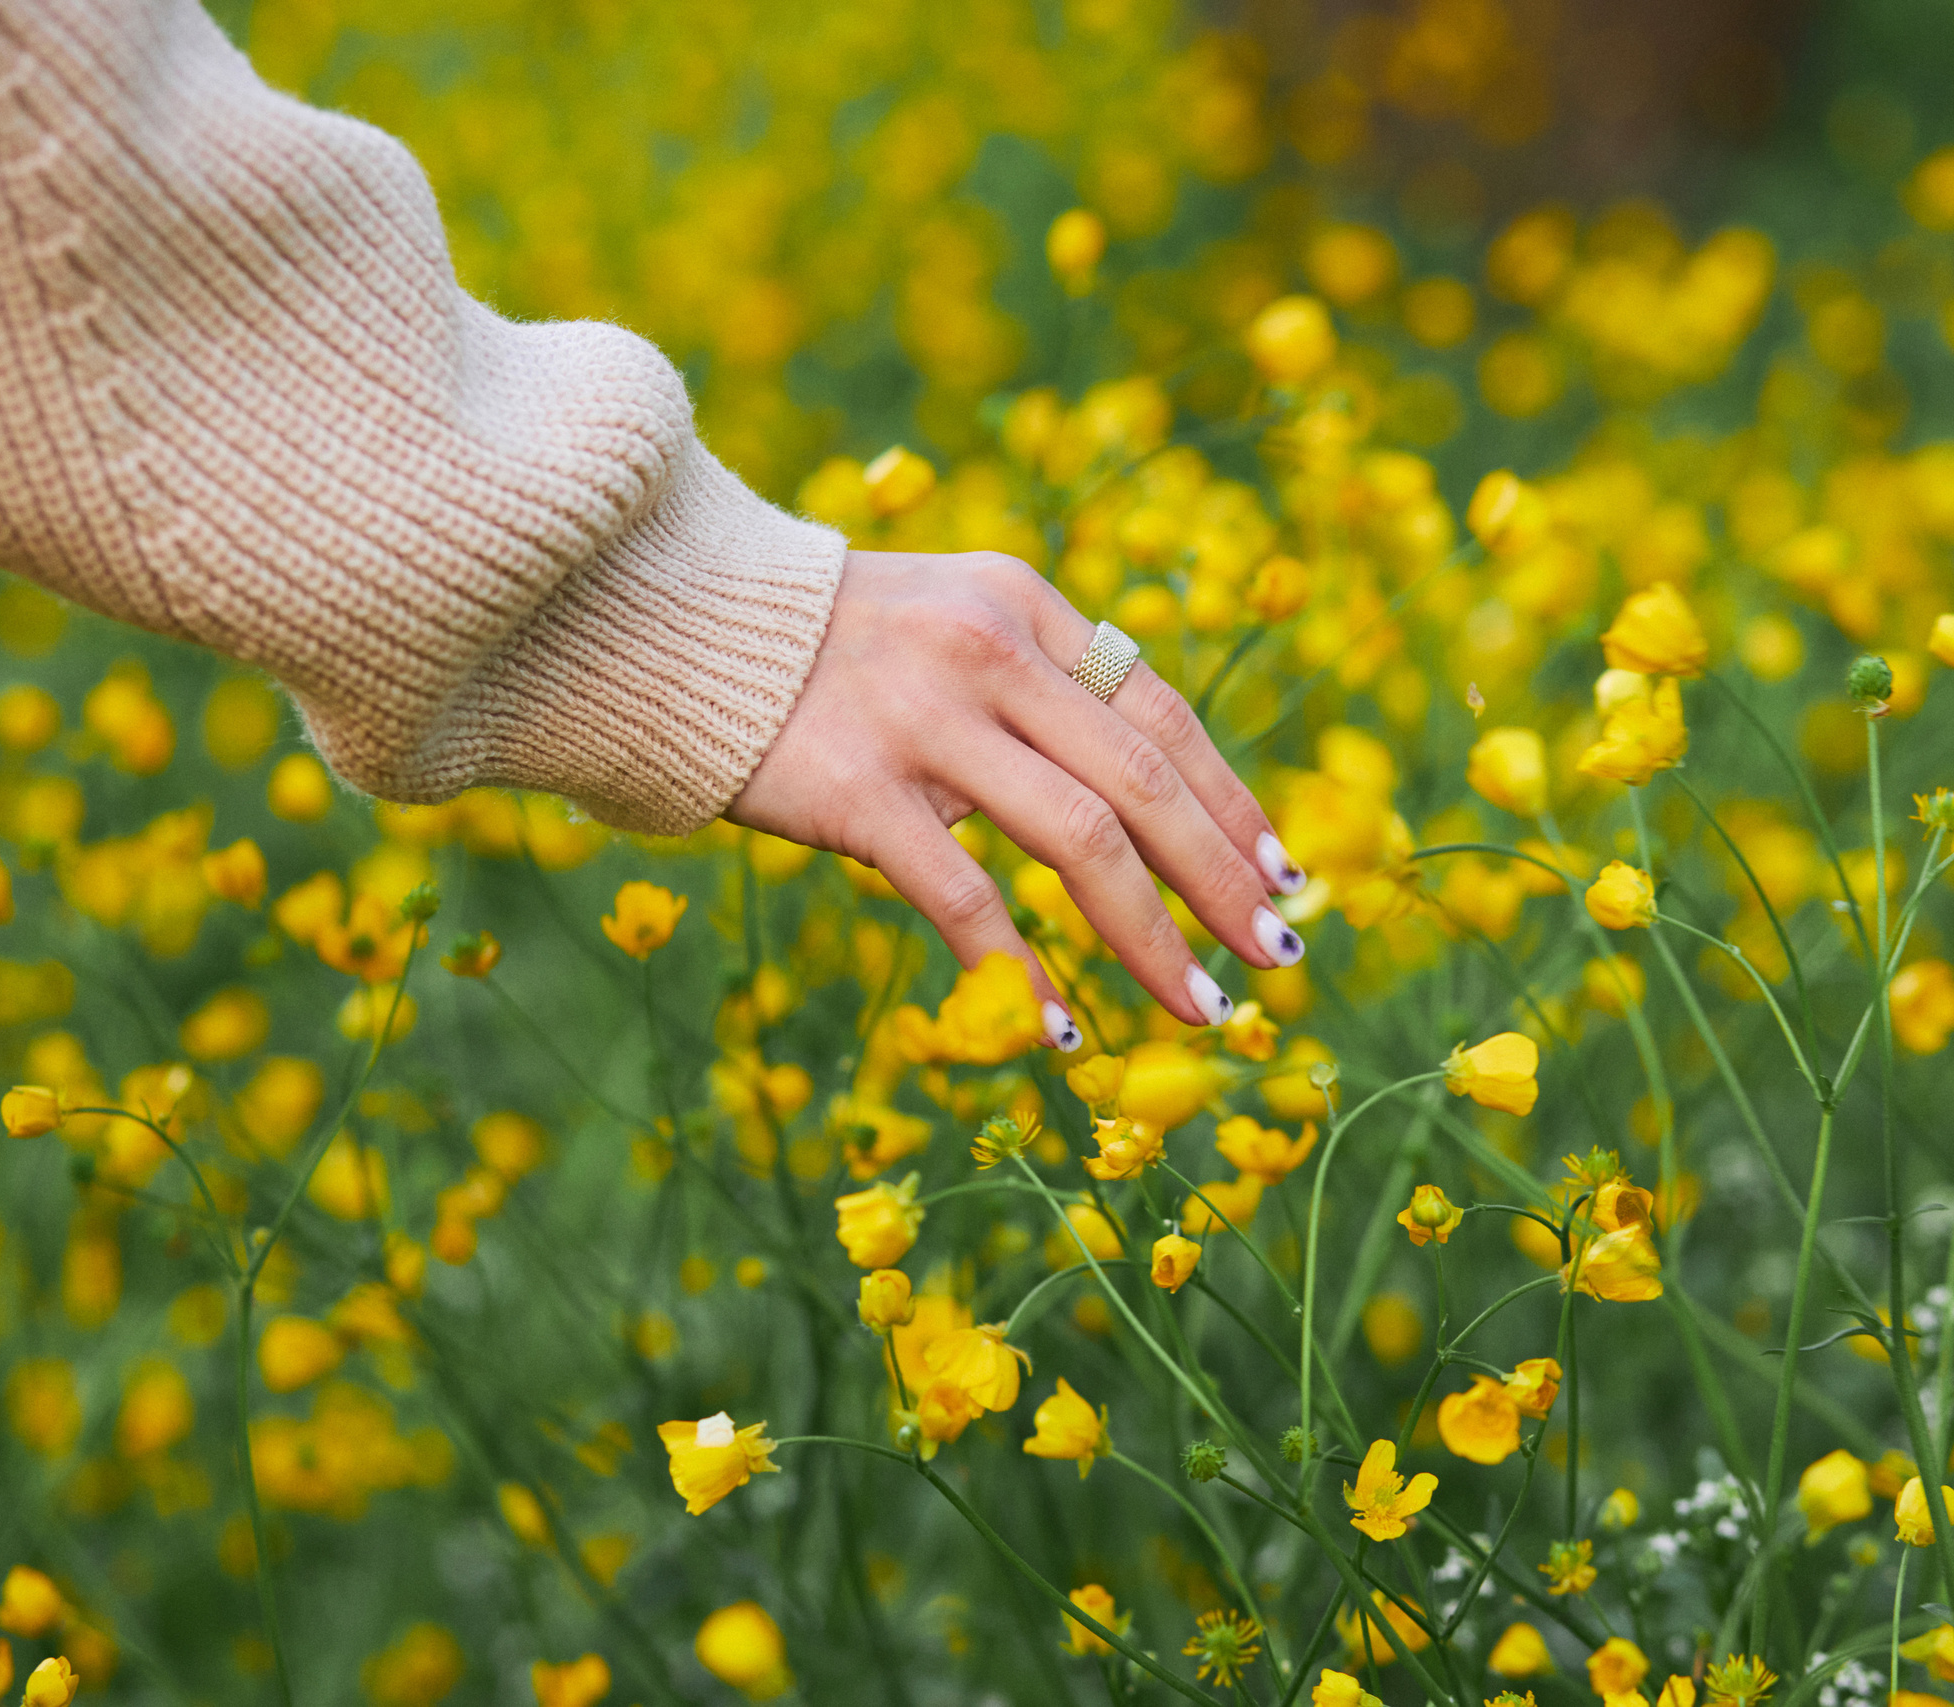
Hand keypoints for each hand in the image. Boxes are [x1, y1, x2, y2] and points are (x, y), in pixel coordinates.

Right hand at [728, 550, 1306, 1048]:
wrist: (669, 627)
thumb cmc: (820, 649)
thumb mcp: (946, 621)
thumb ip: (1036, 683)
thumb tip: (1140, 796)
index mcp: (1025, 605)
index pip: (1160, 712)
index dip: (1232, 800)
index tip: (1284, 876)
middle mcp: (991, 650)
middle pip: (1145, 781)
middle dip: (1224, 879)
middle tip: (1276, 959)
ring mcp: (926, 719)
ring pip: (1081, 841)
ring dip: (1153, 937)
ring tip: (1200, 1009)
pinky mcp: (859, 792)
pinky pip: (966, 899)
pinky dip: (1021, 974)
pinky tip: (1059, 1031)